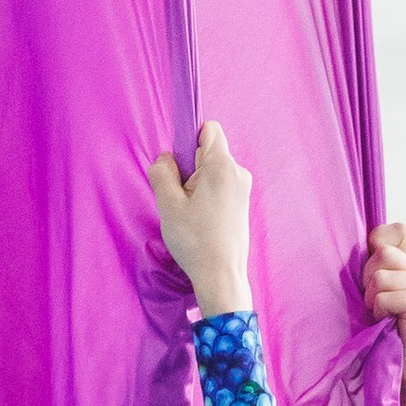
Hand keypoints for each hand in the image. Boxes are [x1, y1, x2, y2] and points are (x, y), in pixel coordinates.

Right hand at [151, 119, 252, 315]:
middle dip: (190, 167)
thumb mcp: (168, 204)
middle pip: (209, 151)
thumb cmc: (195, 241)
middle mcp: (237, 172)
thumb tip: (166, 159)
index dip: (189, 139)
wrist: (221, 276)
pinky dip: (207, 196)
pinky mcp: (242, 203)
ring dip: (197, 184)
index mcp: (221, 166)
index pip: (208, 129)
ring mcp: (243, 188)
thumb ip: (162, 172)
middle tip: (181, 198)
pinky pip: (220, 186)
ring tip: (191, 213)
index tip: (180, 163)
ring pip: (213, 171)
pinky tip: (201, 220)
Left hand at [363, 222, 405, 405]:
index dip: (377, 243)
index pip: (395, 230)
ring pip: (381, 274)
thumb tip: (360, 246)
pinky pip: (384, 295)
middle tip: (374, 305)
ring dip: (372, 298)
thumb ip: (377, 270)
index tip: (372, 273)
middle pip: (382, 253)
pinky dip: (378, 311)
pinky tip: (387, 323)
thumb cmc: (385, 336)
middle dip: (368, 279)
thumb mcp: (379, 296)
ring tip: (380, 315)